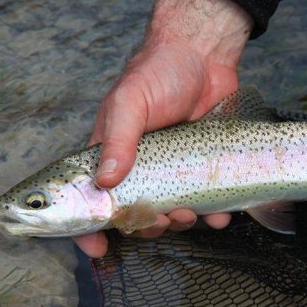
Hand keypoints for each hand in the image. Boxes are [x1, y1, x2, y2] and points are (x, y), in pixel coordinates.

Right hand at [74, 0, 251, 257]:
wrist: (205, 56)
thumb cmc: (158, 73)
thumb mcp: (130, 102)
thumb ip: (116, 140)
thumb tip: (105, 183)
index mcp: (109, 156)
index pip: (89, 200)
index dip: (87, 229)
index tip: (96, 249)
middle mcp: (137, 169)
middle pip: (132, 215)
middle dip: (144, 227)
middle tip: (159, 221)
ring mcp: (170, 171)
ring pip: (169, 215)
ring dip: (178, 225)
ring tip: (189, 214)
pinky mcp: (200, 170)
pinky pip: (204, 204)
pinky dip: (211, 217)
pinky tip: (220, 216)